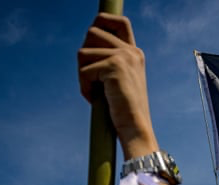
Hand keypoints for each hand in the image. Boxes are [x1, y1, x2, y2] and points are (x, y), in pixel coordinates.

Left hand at [78, 13, 158, 158]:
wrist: (135, 129)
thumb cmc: (124, 112)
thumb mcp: (118, 81)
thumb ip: (108, 61)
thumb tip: (87, 45)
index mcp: (134, 53)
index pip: (117, 21)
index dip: (101, 22)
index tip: (93, 42)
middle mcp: (131, 51)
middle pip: (92, 33)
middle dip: (84, 56)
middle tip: (93, 78)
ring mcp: (124, 57)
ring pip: (83, 52)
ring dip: (83, 76)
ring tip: (96, 92)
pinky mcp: (114, 67)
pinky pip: (84, 71)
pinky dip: (85, 88)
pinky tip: (95, 99)